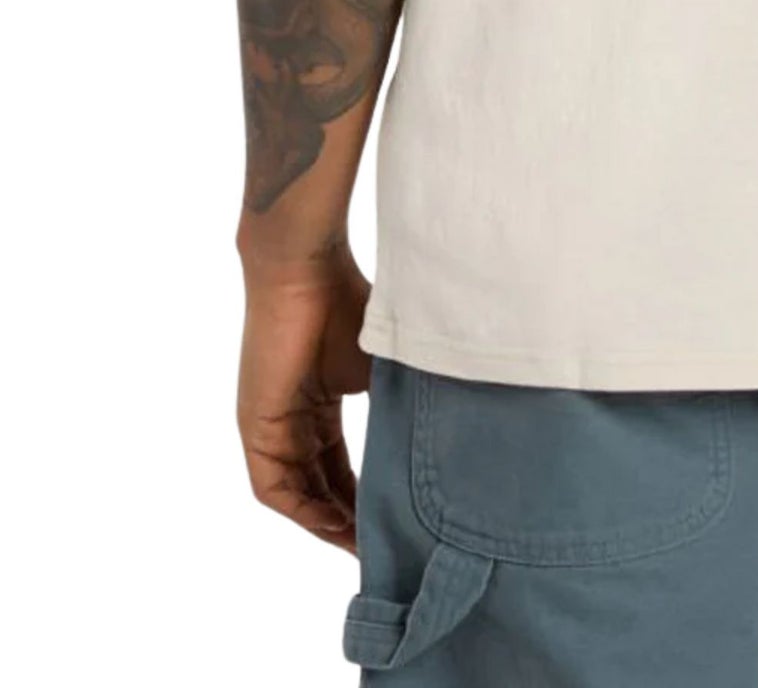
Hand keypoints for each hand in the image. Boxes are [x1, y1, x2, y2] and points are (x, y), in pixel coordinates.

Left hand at [237, 241, 371, 551]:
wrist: (305, 267)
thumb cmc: (347, 302)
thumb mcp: (382, 365)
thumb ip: (397, 402)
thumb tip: (446, 435)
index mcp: (319, 405)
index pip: (339, 469)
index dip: (365, 499)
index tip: (395, 521)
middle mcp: (291, 423)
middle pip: (319, 488)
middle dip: (350, 521)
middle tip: (384, 546)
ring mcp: (270, 427)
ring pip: (297, 495)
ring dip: (327, 523)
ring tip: (364, 544)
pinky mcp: (254, 427)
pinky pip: (274, 488)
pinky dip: (303, 510)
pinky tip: (334, 524)